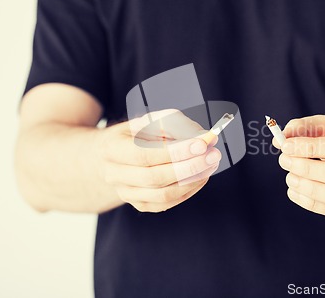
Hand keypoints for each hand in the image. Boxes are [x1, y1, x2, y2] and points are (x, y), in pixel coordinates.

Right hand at [98, 109, 220, 212]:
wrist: (113, 155)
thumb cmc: (137, 134)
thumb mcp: (150, 120)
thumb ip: (176, 125)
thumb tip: (203, 136)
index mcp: (111, 149)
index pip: (144, 155)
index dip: (175, 152)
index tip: (201, 144)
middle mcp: (114, 175)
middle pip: (154, 178)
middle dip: (189, 167)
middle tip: (213, 155)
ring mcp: (126, 193)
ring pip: (163, 195)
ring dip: (192, 180)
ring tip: (211, 165)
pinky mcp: (140, 204)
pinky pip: (168, 203)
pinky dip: (189, 190)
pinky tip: (202, 176)